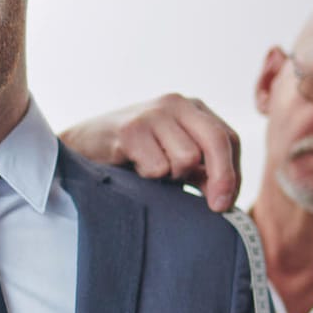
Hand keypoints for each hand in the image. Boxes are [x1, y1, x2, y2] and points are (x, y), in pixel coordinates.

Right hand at [58, 94, 240, 211]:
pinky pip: (158, 167)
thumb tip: (226, 199)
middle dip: (222, 178)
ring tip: (151, 172)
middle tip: (217, 208)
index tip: (226, 203)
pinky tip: (133, 168)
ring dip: (171, 176)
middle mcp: (176, 104)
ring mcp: (153, 113)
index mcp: (191, 109)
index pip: (228, 138)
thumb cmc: (130, 156)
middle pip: (216, 142)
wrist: (80, 147)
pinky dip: (148, 177)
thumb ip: (200, 171)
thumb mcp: (172, 159)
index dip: (232, 173)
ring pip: (187, 158)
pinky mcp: (131, 129)